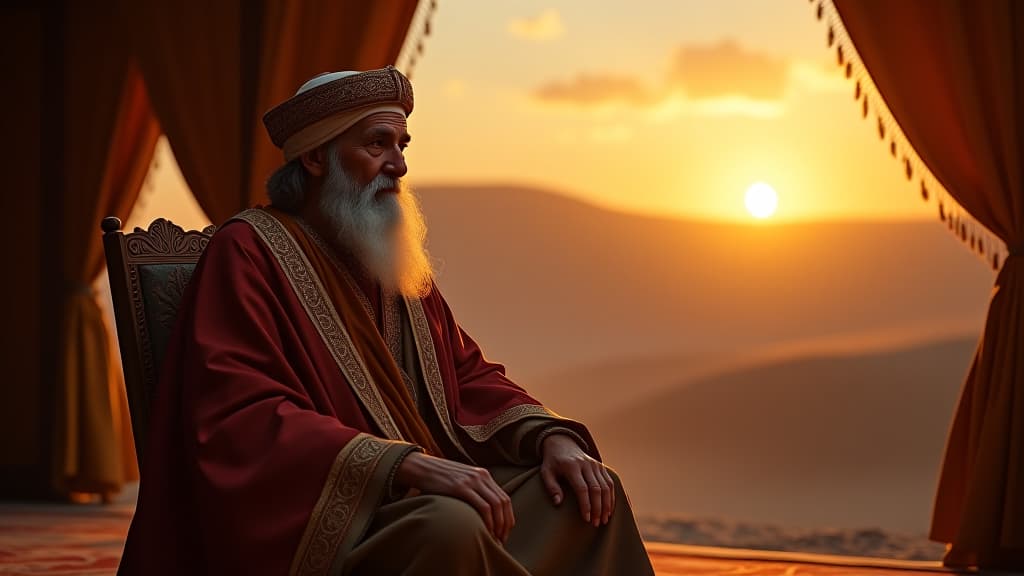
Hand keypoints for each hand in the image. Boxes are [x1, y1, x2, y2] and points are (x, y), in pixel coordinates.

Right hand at [395, 452, 513, 542]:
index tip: (504, 533)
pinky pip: (483, 506)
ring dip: (498, 525)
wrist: (420, 467)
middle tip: (502, 540)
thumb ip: (473, 490)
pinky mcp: (461, 487)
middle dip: (505, 524)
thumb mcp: (461, 480)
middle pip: (503, 503)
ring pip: (496, 505)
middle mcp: (481, 476)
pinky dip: (488, 521)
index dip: (507, 518)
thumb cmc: (438, 479)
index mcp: (483, 475)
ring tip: (495, 539)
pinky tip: (485, 532)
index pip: (504, 498)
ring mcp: (472, 481)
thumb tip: (482, 512)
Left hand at [540, 434, 614, 526]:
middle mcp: (586, 464)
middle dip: (598, 508)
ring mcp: (595, 465)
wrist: (562, 443)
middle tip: (596, 523)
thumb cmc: (552, 462)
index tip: (586, 519)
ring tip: (605, 520)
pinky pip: (610, 482)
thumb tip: (558, 503)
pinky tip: (610, 509)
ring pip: (606, 486)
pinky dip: (612, 497)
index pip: (582, 488)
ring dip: (607, 504)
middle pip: (597, 489)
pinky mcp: (601, 466)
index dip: (585, 505)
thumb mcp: (546, 473)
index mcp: (571, 466)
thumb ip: (551, 487)